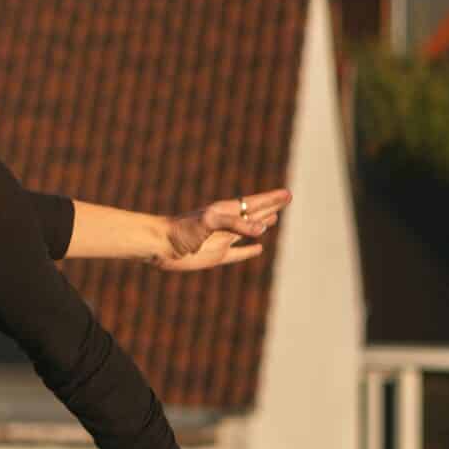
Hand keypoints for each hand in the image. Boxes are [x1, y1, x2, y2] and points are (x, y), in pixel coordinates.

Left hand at [160, 189, 291, 270]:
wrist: (161, 245)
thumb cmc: (182, 229)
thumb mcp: (210, 222)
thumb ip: (236, 225)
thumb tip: (262, 230)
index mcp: (225, 211)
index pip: (254, 203)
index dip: (271, 199)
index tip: (287, 193)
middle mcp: (226, 224)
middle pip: (254, 213)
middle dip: (270, 207)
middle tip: (286, 198)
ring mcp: (222, 239)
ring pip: (248, 231)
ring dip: (261, 225)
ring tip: (273, 218)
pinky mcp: (216, 255)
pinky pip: (238, 253)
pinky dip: (249, 251)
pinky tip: (258, 249)